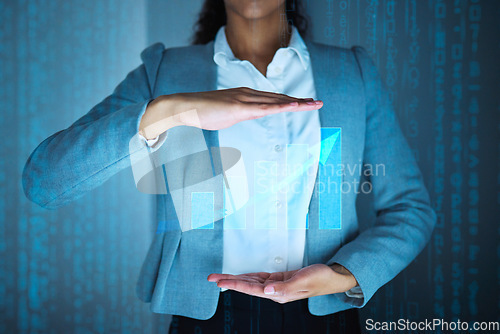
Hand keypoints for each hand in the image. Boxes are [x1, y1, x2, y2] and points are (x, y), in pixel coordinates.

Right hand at [139, 87, 322, 139]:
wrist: (184, 107)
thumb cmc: (203, 112)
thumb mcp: (227, 114)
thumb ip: (240, 113)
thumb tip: (247, 116)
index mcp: (246, 96)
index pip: (273, 98)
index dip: (291, 100)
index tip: (306, 103)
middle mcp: (248, 94)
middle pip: (279, 97)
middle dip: (301, 101)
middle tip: (319, 103)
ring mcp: (244, 99)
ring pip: (275, 101)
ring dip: (296, 102)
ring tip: (314, 104)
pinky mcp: (238, 107)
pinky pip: (264, 108)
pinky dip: (280, 106)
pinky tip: (293, 105)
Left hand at [207, 263, 357, 303]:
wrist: (332, 277)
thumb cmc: (320, 279)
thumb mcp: (303, 281)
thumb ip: (284, 287)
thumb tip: (266, 291)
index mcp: (279, 294)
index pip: (252, 289)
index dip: (235, 285)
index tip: (220, 282)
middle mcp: (275, 291)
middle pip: (247, 286)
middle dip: (229, 281)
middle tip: (211, 278)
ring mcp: (276, 285)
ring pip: (251, 281)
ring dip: (236, 278)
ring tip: (219, 277)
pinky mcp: (280, 279)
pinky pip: (260, 277)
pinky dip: (249, 275)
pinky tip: (240, 276)